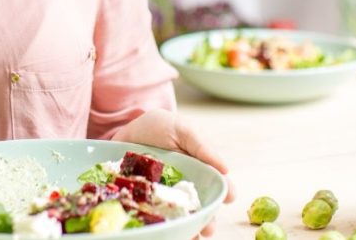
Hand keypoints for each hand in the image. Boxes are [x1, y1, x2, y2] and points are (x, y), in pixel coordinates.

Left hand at [112, 110, 235, 236]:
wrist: (125, 129)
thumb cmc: (159, 126)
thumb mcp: (182, 130)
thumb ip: (202, 147)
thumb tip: (225, 169)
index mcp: (198, 169)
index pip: (216, 184)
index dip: (224, 193)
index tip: (230, 198)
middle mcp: (184, 186)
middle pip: (200, 207)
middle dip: (207, 220)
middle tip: (209, 229)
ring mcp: (165, 195)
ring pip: (181, 216)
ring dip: (189, 229)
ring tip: (193, 237)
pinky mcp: (146, 200)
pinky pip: (156, 217)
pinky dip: (163, 228)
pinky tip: (165, 235)